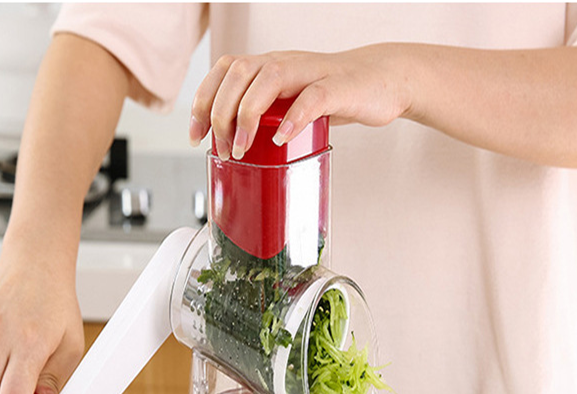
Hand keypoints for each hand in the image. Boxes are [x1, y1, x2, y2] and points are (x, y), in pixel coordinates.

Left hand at [189, 45, 411, 159]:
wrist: (381, 80)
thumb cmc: (332, 94)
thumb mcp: (289, 104)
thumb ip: (263, 116)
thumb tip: (229, 143)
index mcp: (268, 67)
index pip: (223, 71)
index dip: (202, 101)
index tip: (195, 136)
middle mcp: (284, 62)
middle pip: (238, 73)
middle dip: (220, 112)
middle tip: (222, 148)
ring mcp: (311, 72)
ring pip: (268, 78)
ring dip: (247, 115)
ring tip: (241, 148)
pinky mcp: (339, 87)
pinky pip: (312, 98)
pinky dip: (293, 119)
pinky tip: (281, 139)